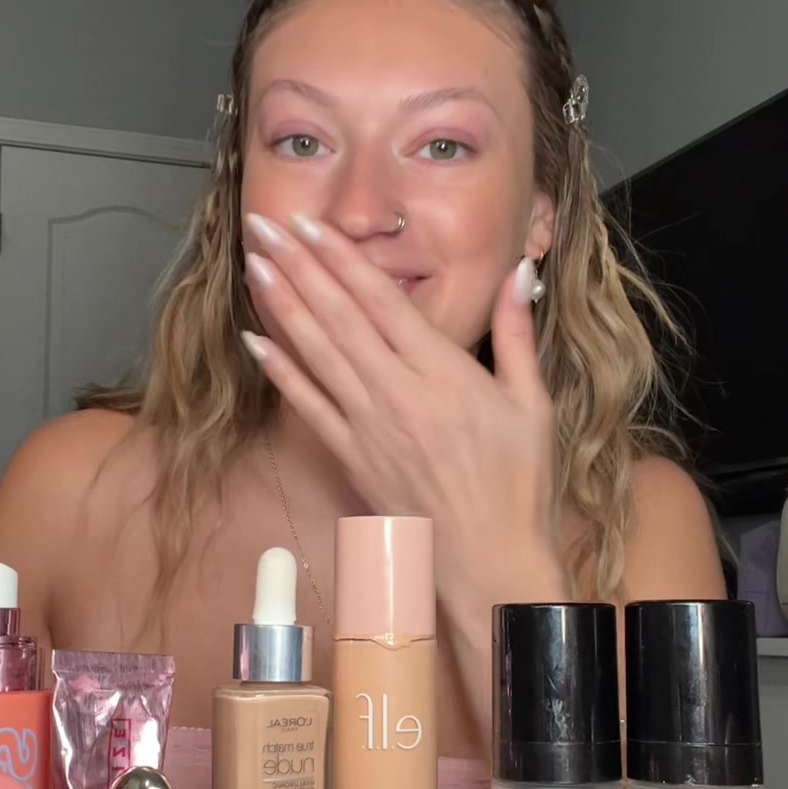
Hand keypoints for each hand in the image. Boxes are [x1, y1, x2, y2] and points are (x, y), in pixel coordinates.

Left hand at [241, 212, 567, 611]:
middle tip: (266, 225)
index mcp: (444, 373)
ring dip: (282, 305)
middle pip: (340, 317)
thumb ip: (516, 333)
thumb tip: (518, 271)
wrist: (490, 564)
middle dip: (300, 266)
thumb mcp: (532, 403)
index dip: (342, 258)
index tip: (312, 224)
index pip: (383, 301)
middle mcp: (398, 394)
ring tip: (255, 264)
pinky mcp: (352, 459)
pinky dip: (280, 371)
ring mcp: (369, 428)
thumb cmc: (519, 486)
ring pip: (317, 353)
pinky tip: (255, 340)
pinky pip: (308, 407)